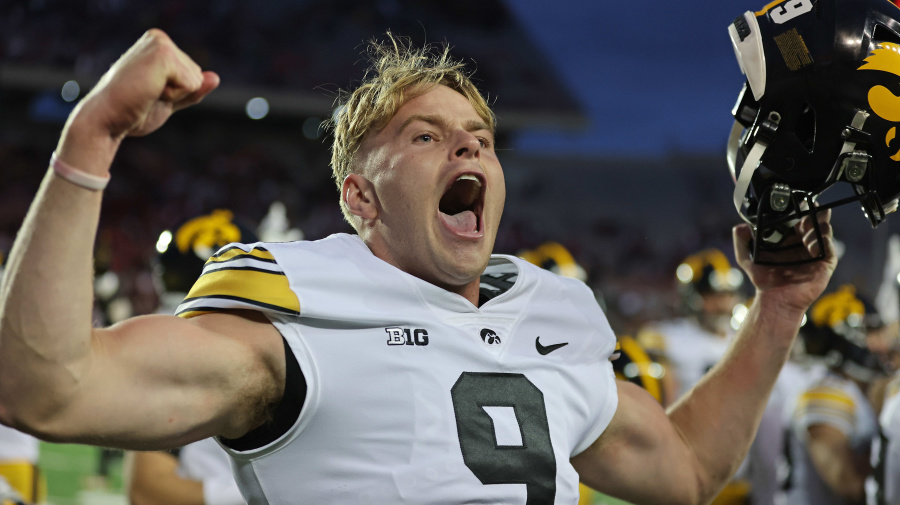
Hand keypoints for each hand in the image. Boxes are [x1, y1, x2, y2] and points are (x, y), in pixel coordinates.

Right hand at [81, 29, 218, 138]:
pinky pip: (192, 85)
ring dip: (175, 96)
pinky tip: (149, 92)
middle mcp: (159, 38)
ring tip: (146, 93)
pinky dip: (175, 97)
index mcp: (158, 45)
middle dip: (178, 94)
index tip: (150, 94)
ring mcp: (161, 44)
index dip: (178, 94)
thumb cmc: (132, 111)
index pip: (194, 75)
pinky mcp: (163, 55)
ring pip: (197, 81)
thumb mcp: (169, 100)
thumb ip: (192, 90)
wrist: (107, 120)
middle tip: (147, 95)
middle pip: (198, 76)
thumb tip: (216, 78)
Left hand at [733, 208, 836, 315]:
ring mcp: (816, 252)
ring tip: (810, 225)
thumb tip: (740, 227)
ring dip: (818, 225)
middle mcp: (803, 243)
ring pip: (823, 232)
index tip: (798, 201)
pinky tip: (814, 242)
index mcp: (788, 238)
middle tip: (812, 206)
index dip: (799, 209)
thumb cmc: (763, 279)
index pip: (797, 219)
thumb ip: (741, 241)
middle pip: (813, 222)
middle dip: (814, 213)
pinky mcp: (825, 263)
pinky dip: (823, 241)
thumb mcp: (746, 258)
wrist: (774, 298)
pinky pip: (829, 248)